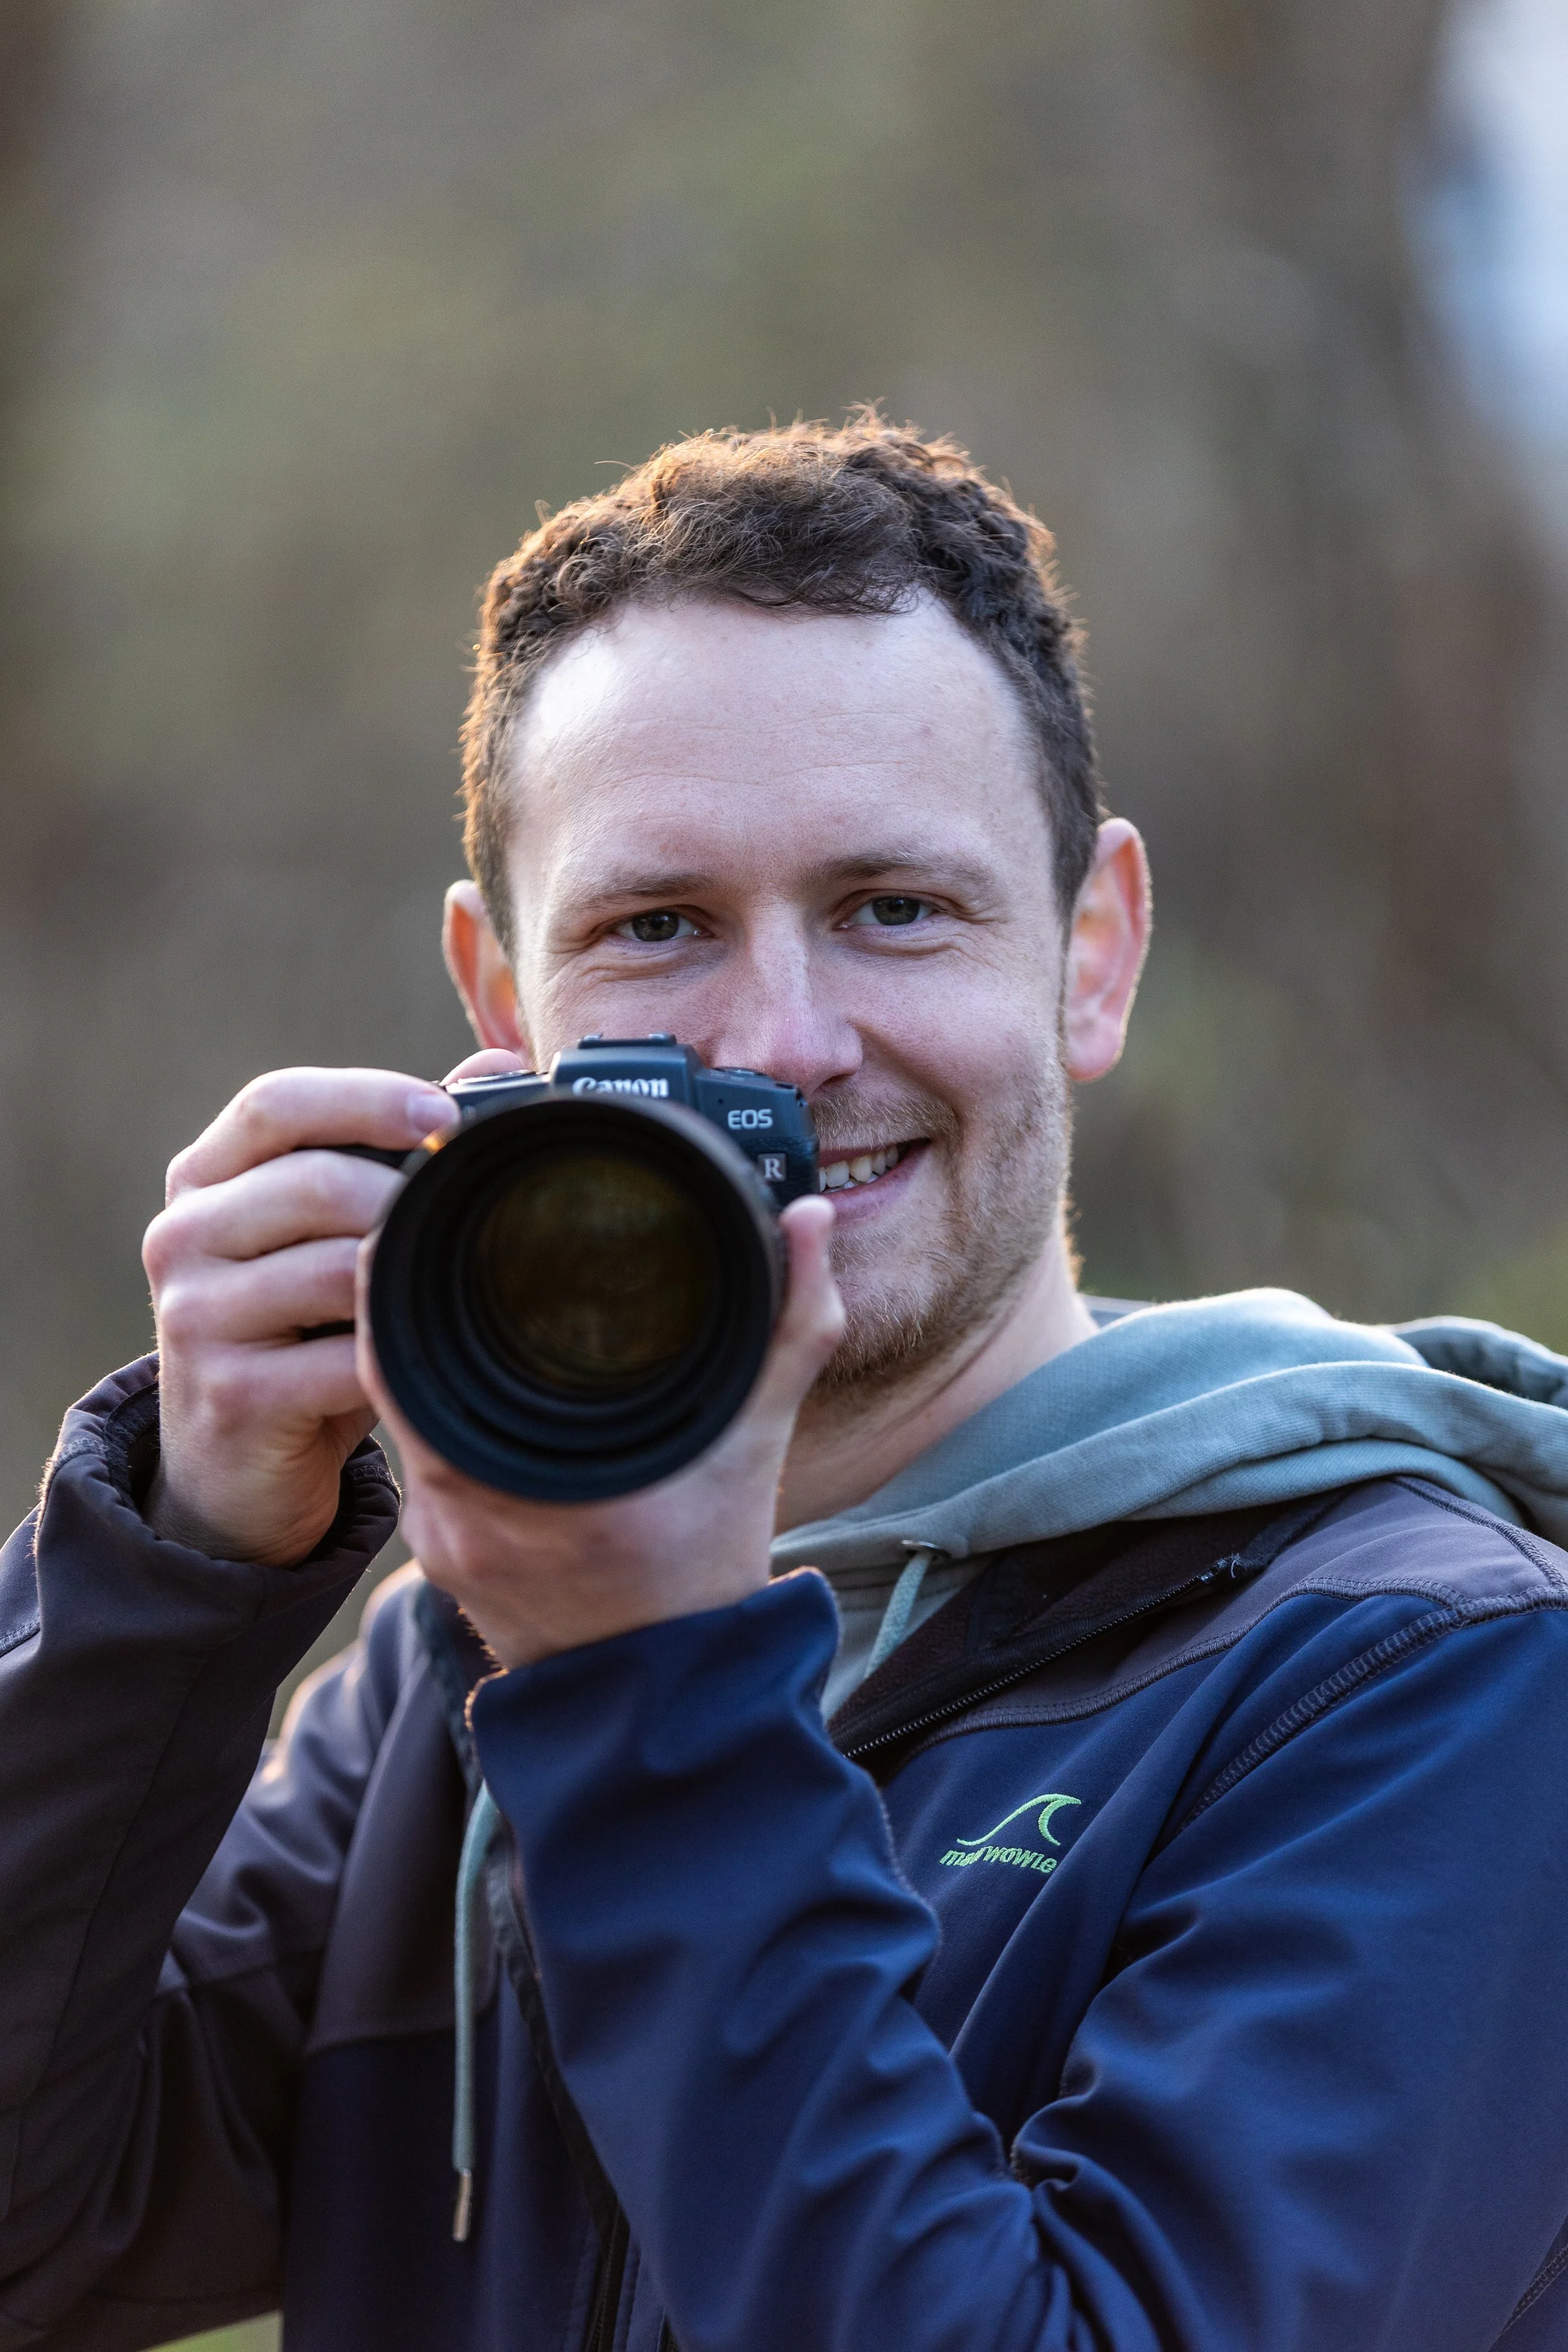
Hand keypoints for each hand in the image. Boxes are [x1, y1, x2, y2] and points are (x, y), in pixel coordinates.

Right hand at [141, 1063, 467, 1565]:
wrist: (240, 1463)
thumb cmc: (306, 1330)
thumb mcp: (339, 1233)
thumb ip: (399, 1149)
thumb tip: (496, 1067)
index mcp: (205, 1179)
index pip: (275, 1104)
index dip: (366, 1098)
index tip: (445, 1115)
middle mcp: (181, 1236)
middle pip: (313, 1181)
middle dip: (404, 1197)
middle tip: (461, 1221)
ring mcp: (194, 1316)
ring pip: (333, 1267)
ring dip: (404, 1277)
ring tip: (442, 1288)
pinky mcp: (228, 1392)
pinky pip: (342, 1357)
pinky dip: (395, 1352)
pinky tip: (421, 1352)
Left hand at [355, 1195, 843, 1665]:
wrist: (671, 1701)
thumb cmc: (712, 1574)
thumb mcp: (757, 1440)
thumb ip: (790, 1326)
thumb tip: (807, 1222)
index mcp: (539, 1479)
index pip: (418, 1347)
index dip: (405, 1270)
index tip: (424, 1212)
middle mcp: (468, 1510)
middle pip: (399, 1371)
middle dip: (414, 1297)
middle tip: (436, 1230)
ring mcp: (442, 1542)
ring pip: (404, 1417)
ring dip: (424, 1357)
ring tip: (447, 1292)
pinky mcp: (438, 1560)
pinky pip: (419, 1462)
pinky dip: (439, 1417)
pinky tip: (471, 1383)